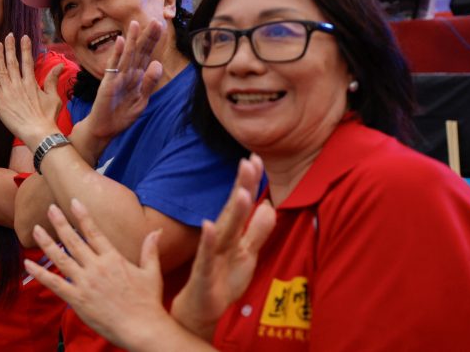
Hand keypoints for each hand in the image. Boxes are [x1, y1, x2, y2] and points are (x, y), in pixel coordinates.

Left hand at [0, 34, 63, 150]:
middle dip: (10, 47)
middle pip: (12, 61)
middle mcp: (18, 84)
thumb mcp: (54, 97)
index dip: (25, 47)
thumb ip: (53, 80)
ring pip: (0, 69)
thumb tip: (60, 65)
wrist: (38, 133)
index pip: (27, 60)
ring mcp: (7, 92)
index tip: (23, 37)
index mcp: (31, 82)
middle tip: (9, 36)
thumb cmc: (47, 117)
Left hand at [24, 199, 171, 350]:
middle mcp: (96, 267)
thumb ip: (150, 250)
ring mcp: (85, 283)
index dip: (82, 216)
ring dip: (46, 243)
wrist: (142, 328)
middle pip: (73, 240)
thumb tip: (156, 230)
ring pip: (60, 258)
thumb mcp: (152, 273)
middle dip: (60, 223)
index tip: (73, 202)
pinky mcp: (77, 299)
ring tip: (36, 229)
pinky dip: (40, 273)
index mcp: (113, 259)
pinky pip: (54, 284)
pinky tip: (28, 263)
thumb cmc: (149, 302)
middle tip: (50, 208)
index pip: (93, 232)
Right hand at [79, 20, 162, 144]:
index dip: (153, 41)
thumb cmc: (122, 115)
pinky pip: (114, 66)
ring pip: (127, 55)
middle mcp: (128, 73)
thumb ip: (150, 83)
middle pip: (139, 52)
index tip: (162, 25)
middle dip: (147, 36)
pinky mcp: (108, 83)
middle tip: (156, 20)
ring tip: (135, 23)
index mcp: (137, 77)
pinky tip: (120, 41)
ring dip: (132, 39)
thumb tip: (158, 63)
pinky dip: (116, 53)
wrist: (104, 128)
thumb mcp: (142, 101)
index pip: (147, 55)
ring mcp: (117, 76)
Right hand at [170, 154, 275, 339]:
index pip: (240, 204)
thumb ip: (258, 231)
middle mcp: (220, 241)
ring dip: (231, 211)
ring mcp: (212, 257)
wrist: (200, 310)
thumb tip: (269, 204)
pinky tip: (209, 225)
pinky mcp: (205, 275)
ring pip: (223, 231)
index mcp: (231, 235)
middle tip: (248, 162)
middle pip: (232, 210)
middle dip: (240, 187)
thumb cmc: (223, 281)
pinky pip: (207, 257)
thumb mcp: (248, 255)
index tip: (255, 159)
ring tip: (241, 191)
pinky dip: (208, 241)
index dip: (247, 183)